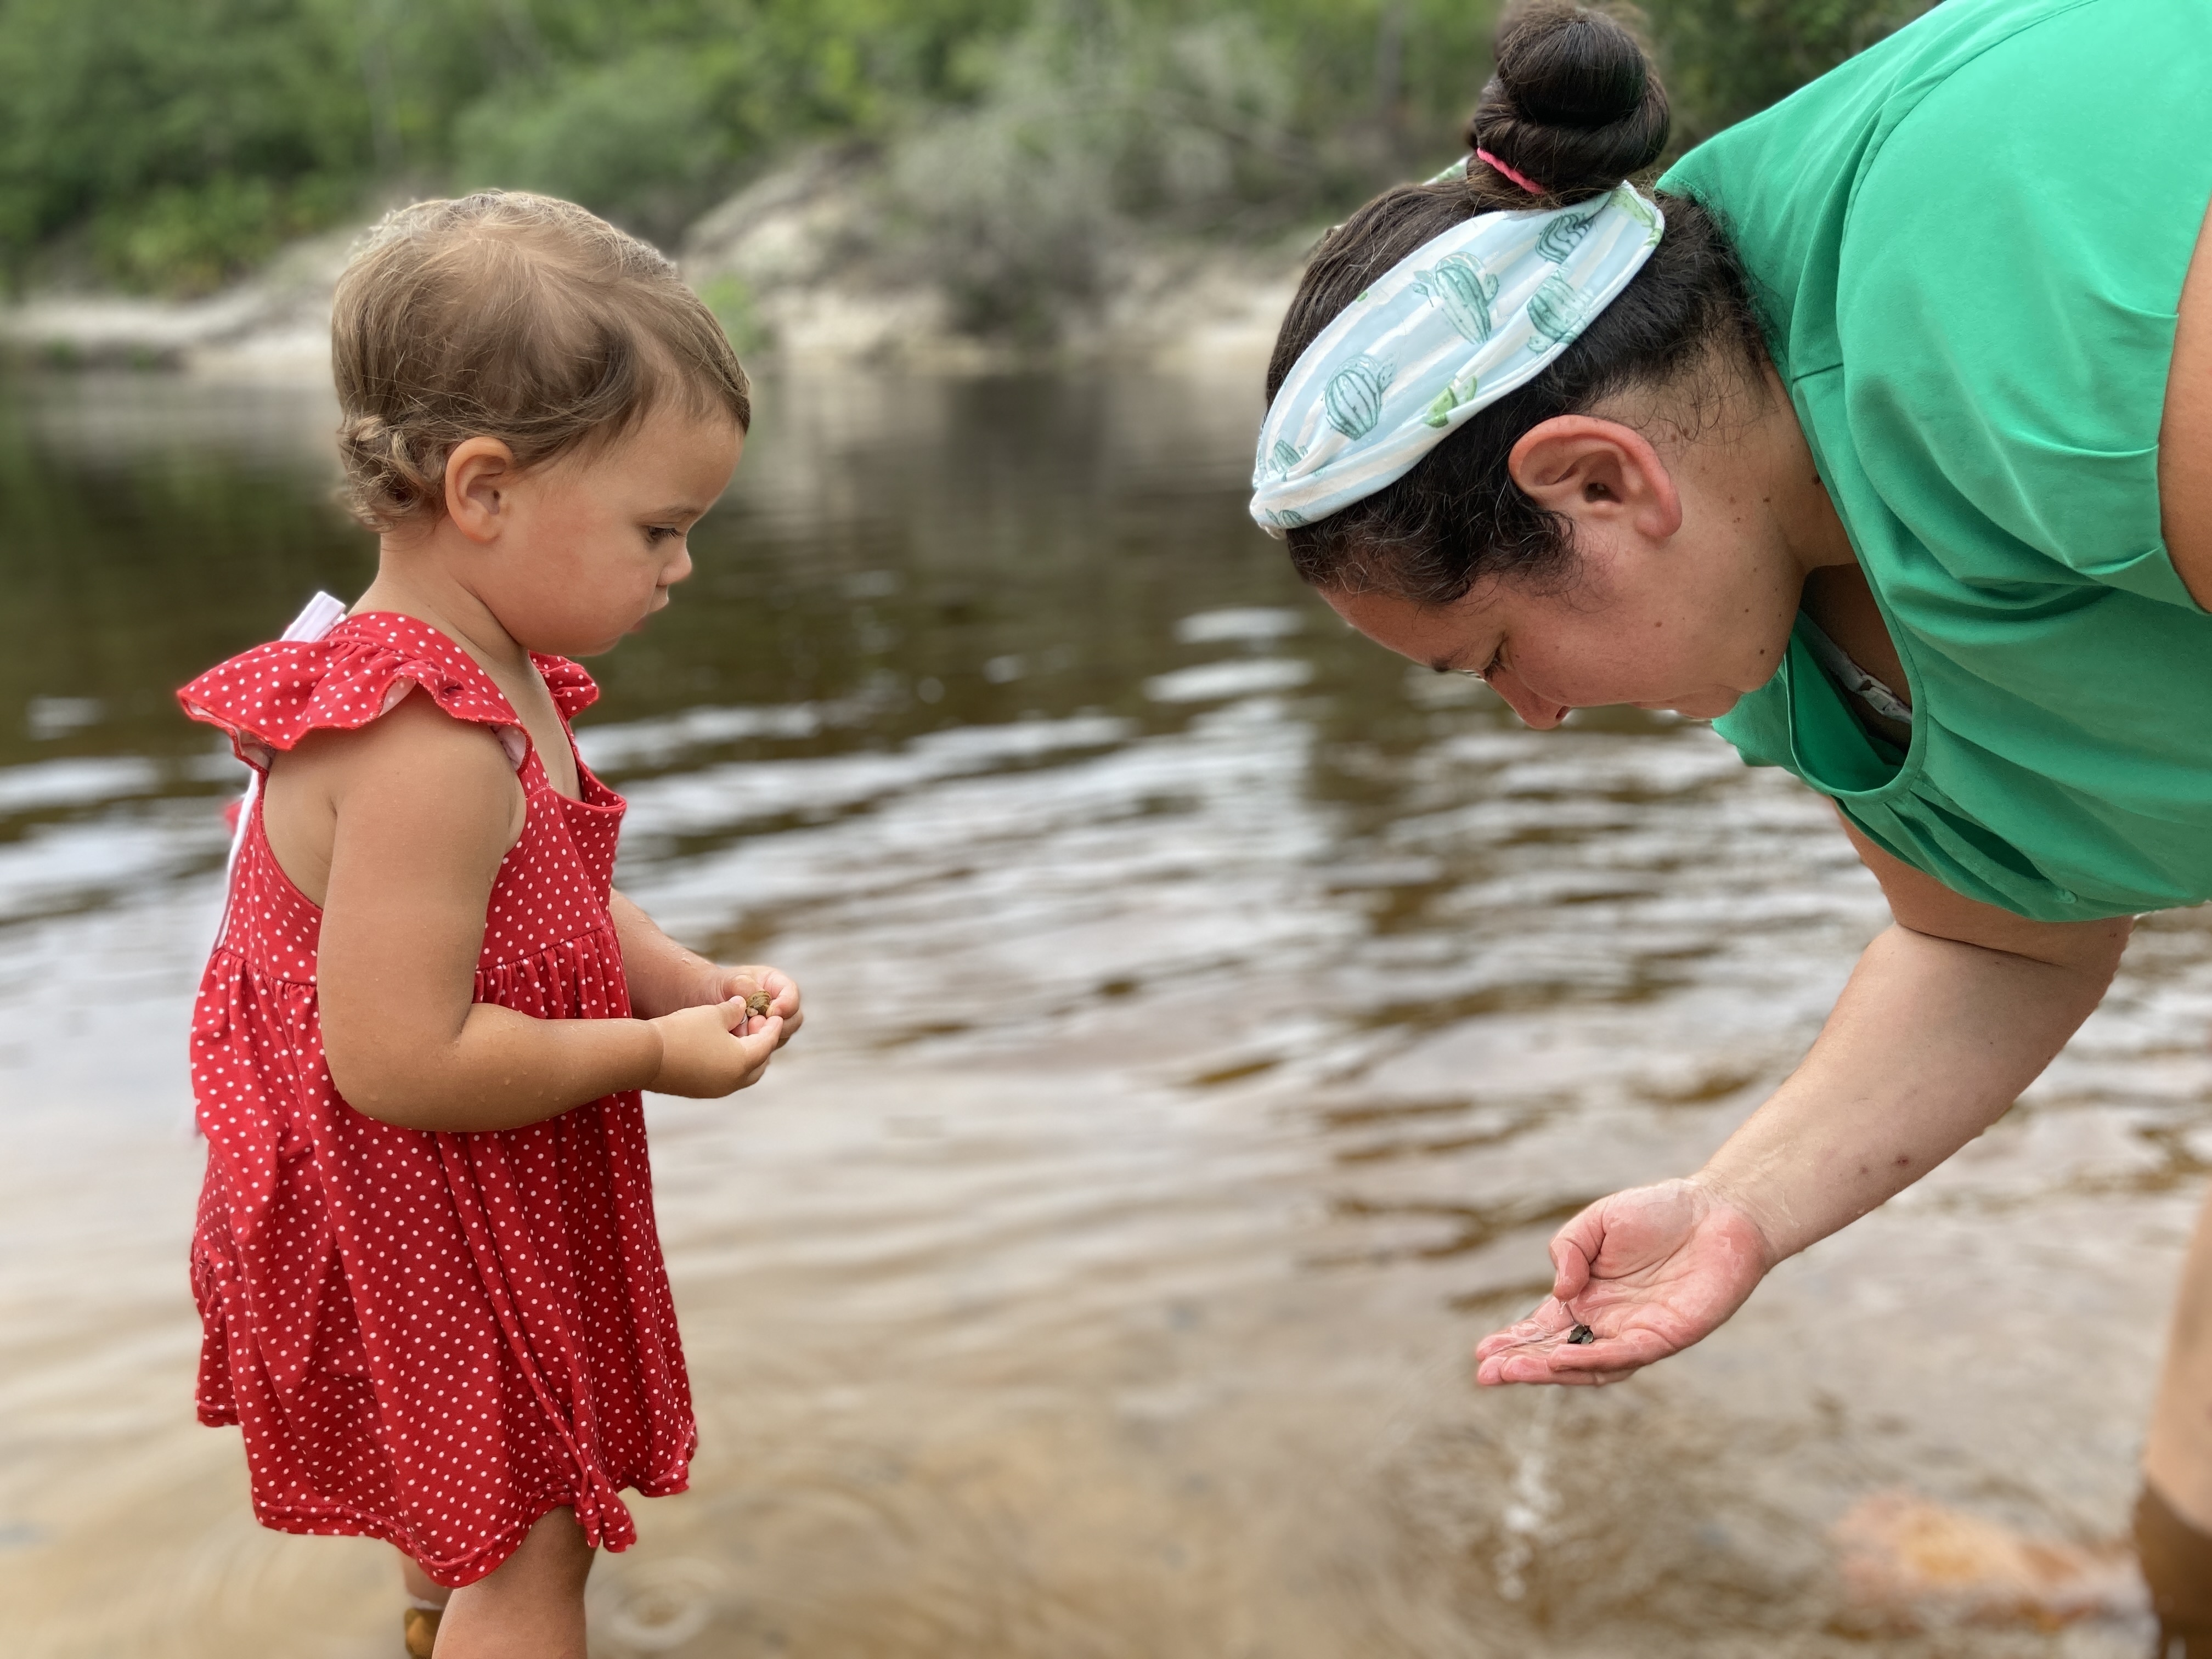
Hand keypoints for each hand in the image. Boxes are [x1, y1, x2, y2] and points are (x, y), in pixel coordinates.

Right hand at [647, 996, 784, 1097]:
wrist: (645, 1056)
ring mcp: (716, 1089)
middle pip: (759, 1063)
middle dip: (762, 1044)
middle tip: (756, 1024)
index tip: (774, 1015)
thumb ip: (733, 1009)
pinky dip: (730, 1064)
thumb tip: (741, 1006)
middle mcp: (733, 1081)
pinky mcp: (700, 1091)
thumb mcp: (713, 1013)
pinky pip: (725, 1078)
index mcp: (742, 1062)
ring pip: (743, 1074)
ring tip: (739, 1035)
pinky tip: (720, 1047)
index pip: (767, 1043)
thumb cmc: (682, 1031)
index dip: (772, 1027)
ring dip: (746, 1056)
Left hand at [704, 964, 802, 1047]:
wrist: (705, 1000)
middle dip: (776, 1026)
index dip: (786, 1005)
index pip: (792, 996)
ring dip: (763, 1038)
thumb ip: (746, 985)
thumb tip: (761, 997)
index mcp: (777, 985)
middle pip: (793, 1021)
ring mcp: (773, 1026)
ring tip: (739, 1031)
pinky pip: (767, 1050)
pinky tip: (737, 1042)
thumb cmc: (719, 985)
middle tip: (753, 1024)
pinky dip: (755, 1049)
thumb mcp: (730, 980)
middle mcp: (780, 1007)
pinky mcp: (763, 1041)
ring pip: (781, 1038)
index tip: (771, 1011)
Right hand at [1473, 1178, 1775, 1386]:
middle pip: (1556, 1353)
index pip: (1542, 1327)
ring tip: (1513, 1372)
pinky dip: (1592, 1360)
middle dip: (1520, 1365)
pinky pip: (1624, 1356)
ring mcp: (1633, 1334)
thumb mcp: (1597, 1221)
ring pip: (1586, 1365)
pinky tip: (1563, 1358)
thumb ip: (1568, 1250)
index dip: (1513, 1342)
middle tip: (1485, 1375)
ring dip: (1549, 1371)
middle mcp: (1605, 1322)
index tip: (1482, 1353)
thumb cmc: (1658, 1213)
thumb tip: (1560, 1291)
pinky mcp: (1663, 1338)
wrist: (1717, 1213)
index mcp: (1584, 1296)